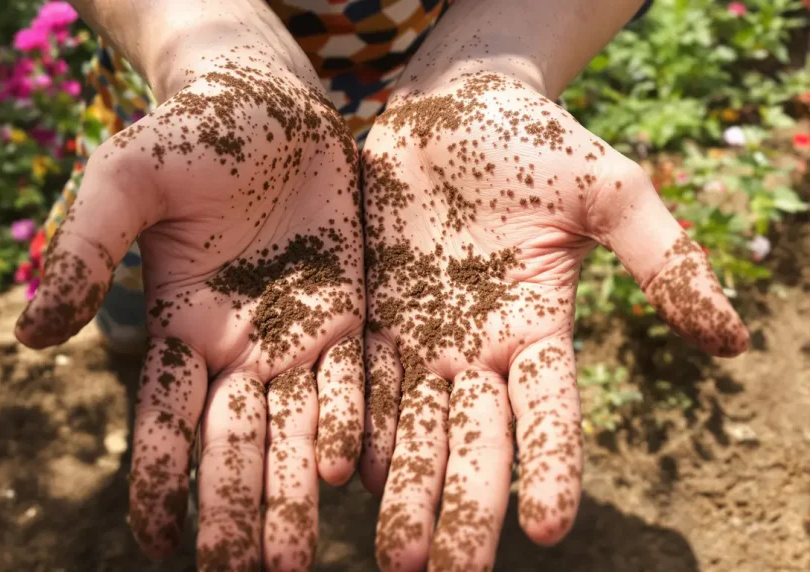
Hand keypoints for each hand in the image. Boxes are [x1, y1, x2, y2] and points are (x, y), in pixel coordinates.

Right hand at [15, 48, 364, 569]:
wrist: (268, 102)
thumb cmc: (185, 135)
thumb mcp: (121, 181)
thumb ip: (83, 251)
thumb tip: (30, 335)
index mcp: (180, 326)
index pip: (164, 418)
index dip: (156, 478)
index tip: (153, 543)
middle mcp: (239, 346)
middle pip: (235, 441)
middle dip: (233, 508)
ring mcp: (299, 334)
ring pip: (300, 427)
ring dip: (297, 493)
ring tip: (296, 558)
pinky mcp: (352, 312)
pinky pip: (362, 379)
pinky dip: (362, 427)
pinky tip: (369, 480)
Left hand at [359, 71, 748, 569]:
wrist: (453, 111)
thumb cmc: (538, 143)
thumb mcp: (612, 192)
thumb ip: (666, 262)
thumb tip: (733, 343)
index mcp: (539, 333)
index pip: (550, 415)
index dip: (551, 468)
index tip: (548, 527)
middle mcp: (478, 353)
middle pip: (474, 444)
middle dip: (464, 509)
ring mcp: (419, 340)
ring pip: (411, 429)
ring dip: (404, 490)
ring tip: (397, 554)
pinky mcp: (367, 318)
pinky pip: (357, 381)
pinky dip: (352, 424)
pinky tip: (342, 472)